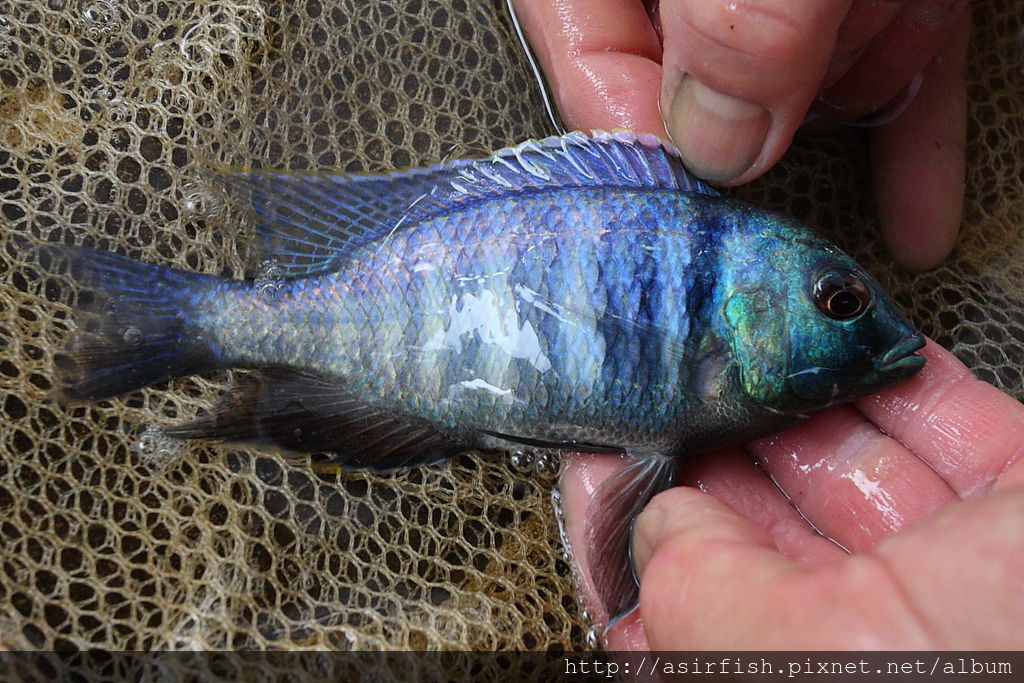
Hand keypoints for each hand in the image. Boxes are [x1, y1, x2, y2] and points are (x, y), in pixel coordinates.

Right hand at [512, 0, 969, 268]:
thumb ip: (736, 18)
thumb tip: (714, 142)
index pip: (581, 48)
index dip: (621, 138)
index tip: (668, 220)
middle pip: (685, 78)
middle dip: (734, 151)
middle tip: (751, 227)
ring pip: (791, 86)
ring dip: (827, 140)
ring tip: (846, 175)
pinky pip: (881, 74)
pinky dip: (904, 143)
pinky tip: (911, 213)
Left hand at [560, 340, 1023, 648]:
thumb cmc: (971, 677)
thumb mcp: (781, 649)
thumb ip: (695, 581)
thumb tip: (660, 521)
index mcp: (793, 663)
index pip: (692, 584)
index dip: (652, 507)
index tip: (620, 437)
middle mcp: (869, 633)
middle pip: (767, 511)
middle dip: (721, 430)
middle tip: (675, 358)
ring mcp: (951, 571)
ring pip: (849, 456)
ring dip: (796, 388)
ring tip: (742, 328)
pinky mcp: (1017, 505)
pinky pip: (943, 419)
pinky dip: (893, 371)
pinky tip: (843, 331)